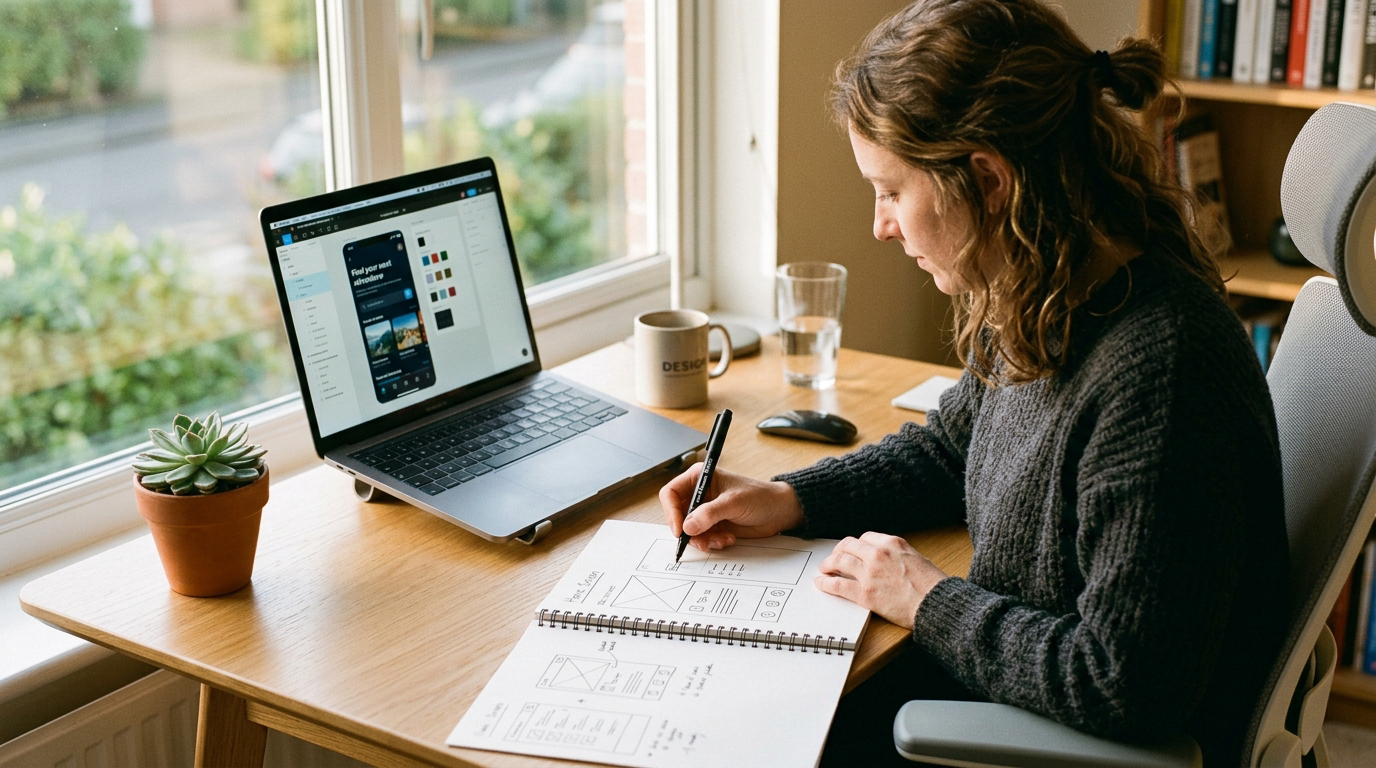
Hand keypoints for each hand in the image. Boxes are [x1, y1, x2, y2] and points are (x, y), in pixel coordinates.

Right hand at [659, 463, 804, 551]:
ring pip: (689, 530)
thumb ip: (709, 514)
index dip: (672, 512)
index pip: (671, 493)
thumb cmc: (760, 497)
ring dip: (703, 539)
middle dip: (689, 530)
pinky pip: (701, 538)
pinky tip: (727, 539)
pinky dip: (711, 542)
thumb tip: (688, 526)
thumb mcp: (734, 503)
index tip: (680, 529)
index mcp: (699, 478)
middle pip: (677, 515)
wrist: (779, 512)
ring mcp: (705, 511)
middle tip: (701, 540)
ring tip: (721, 539)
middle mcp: (699, 494)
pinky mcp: (713, 525)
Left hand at [815, 532, 948, 629]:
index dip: (855, 546)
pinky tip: (821, 583)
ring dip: (827, 565)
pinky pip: (837, 585)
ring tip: (824, 569)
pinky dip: (825, 583)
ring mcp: (869, 573)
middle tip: (833, 559)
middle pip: (847, 546)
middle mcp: (878, 554)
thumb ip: (898, 555)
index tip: (851, 551)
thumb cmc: (932, 586)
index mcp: (893, 543)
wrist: (935, 605)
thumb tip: (887, 560)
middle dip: (838, 551)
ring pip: (838, 562)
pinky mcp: (864, 593)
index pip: (865, 538)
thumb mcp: (917, 558)